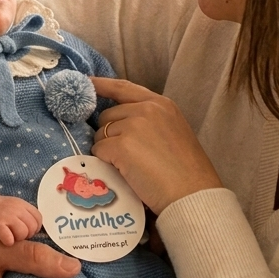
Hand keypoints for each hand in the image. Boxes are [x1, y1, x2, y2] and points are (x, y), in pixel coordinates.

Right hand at [0, 194, 42, 244]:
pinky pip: (9, 238)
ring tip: (9, 236)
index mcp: (23, 205)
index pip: (38, 219)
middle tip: (16, 234)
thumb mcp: (16, 206)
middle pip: (32, 228)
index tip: (25, 229)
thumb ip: (27, 215)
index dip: (33, 228)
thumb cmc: (0, 210)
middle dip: (26, 234)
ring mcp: (7, 216)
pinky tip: (3, 240)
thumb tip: (35, 230)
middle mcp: (17, 209)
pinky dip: (8, 241)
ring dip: (17, 238)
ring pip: (23, 233)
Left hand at [91, 77, 221, 213]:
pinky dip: (105, 161)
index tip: (87, 82)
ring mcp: (133, 126)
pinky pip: (99, 150)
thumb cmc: (186, 171)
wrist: (192, 194)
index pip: (124, 88)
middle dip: (109, 134)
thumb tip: (120, 123)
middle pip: (108, 115)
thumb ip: (149, 121)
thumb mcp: (173, 131)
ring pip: (101, 133)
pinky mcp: (122, 146)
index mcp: (161, 104)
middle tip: (126, 155)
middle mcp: (146, 109)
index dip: (102, 85)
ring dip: (107, 149)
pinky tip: (123, 171)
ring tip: (129, 165)